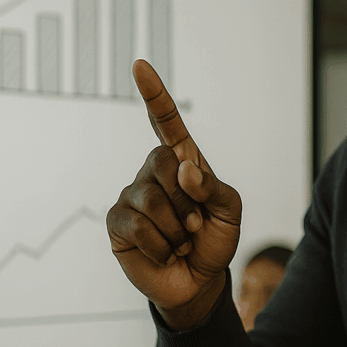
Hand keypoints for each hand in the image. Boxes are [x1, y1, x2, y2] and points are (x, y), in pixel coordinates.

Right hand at [107, 60, 241, 328]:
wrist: (198, 281)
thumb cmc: (214, 240)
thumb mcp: (229, 211)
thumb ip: (212, 187)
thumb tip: (184, 169)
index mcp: (182, 161)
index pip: (165, 122)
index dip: (154, 94)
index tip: (140, 65)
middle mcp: (153, 173)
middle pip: (162, 163)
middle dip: (187, 201)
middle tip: (195, 224)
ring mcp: (132, 196)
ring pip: (151, 199)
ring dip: (175, 228)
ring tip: (180, 239)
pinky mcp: (117, 223)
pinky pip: (137, 226)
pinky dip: (159, 244)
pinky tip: (163, 251)